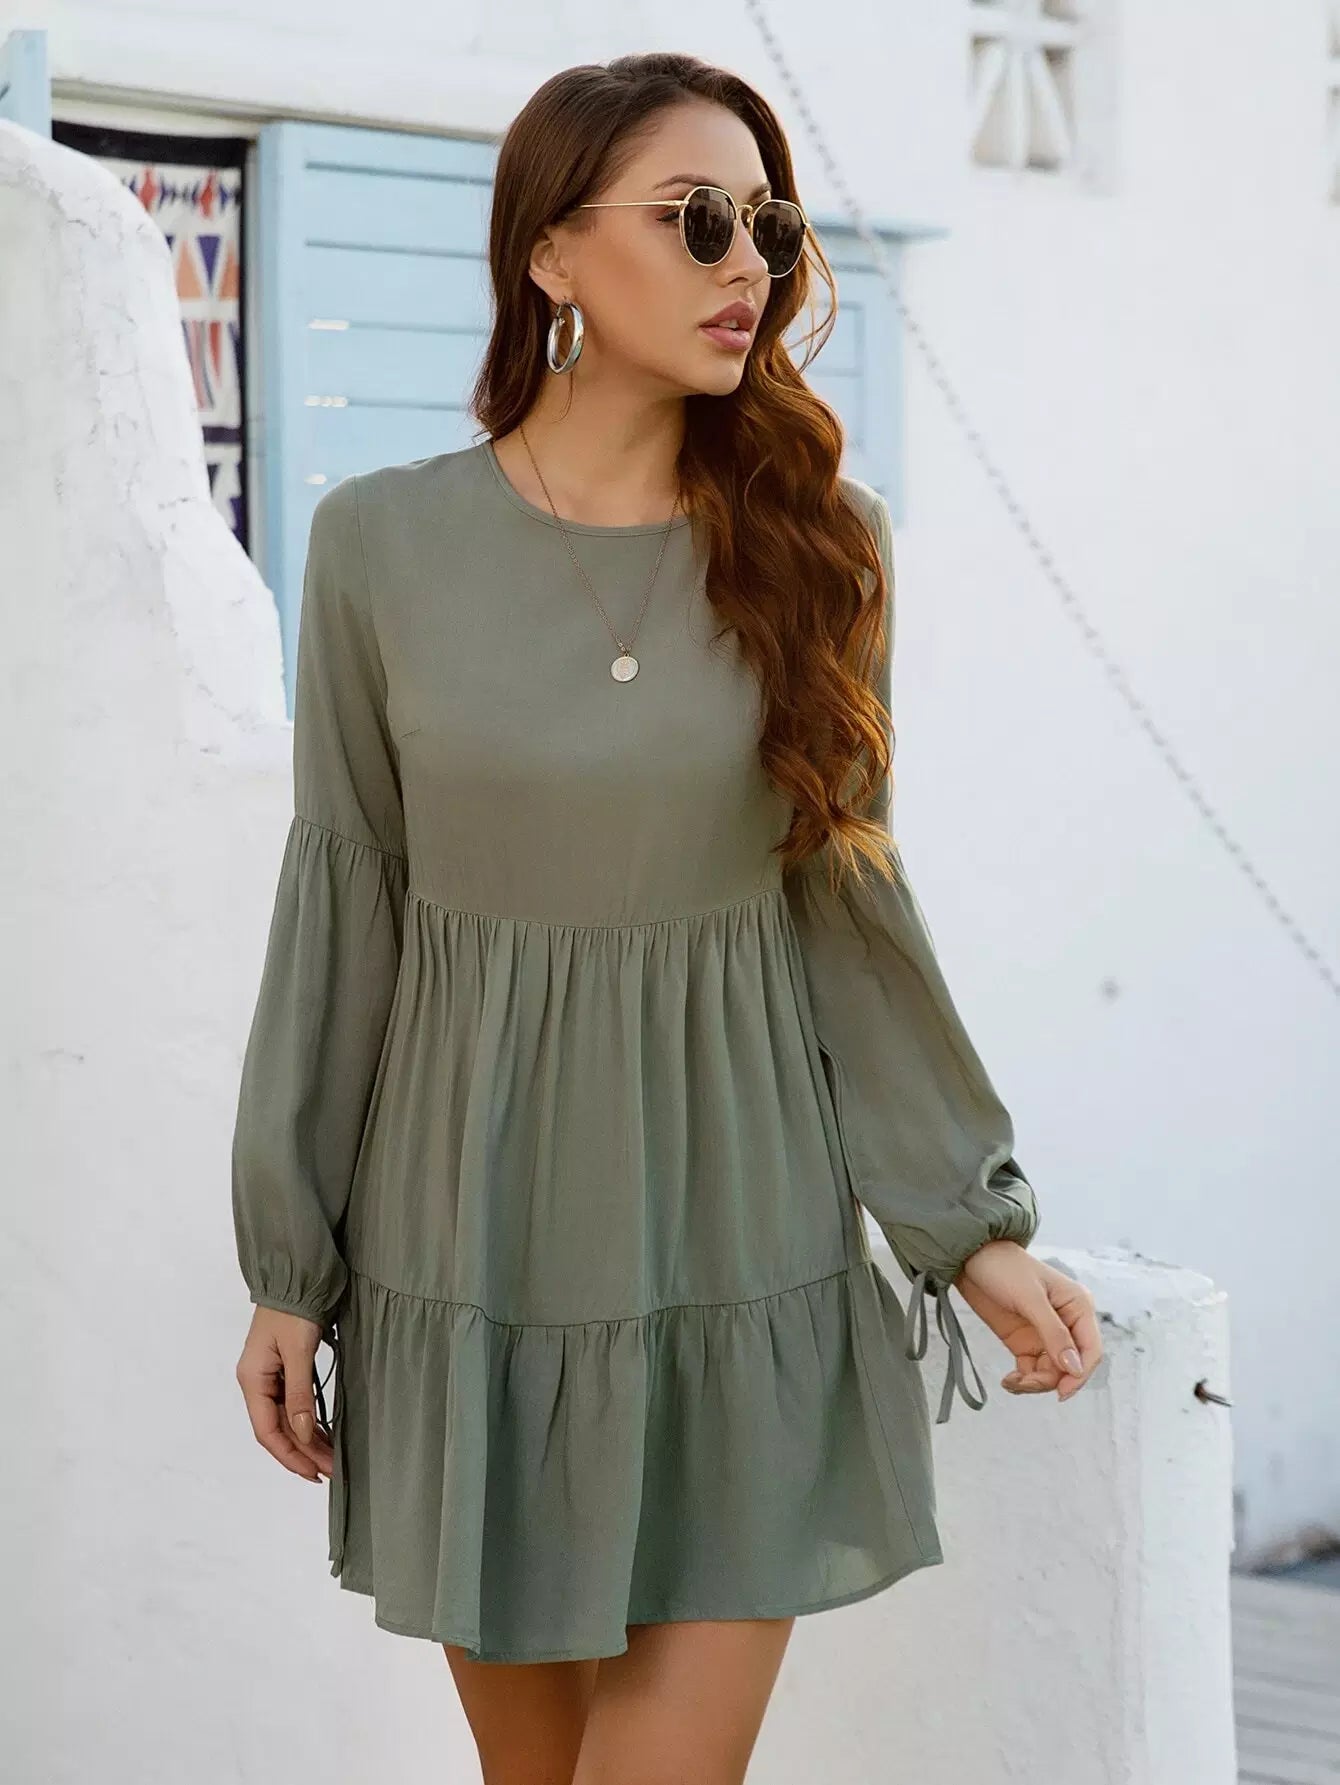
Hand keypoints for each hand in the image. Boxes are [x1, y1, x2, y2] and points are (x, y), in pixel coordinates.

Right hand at [236, 1306, 334, 1481]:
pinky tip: (323, 1434)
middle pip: (277, 1429)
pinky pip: (293, 1404)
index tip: (314, 1472)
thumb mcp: (298, 1351)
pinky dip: (307, 1421)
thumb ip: (299, 1393)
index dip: (290, 1456)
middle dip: (303, 1452)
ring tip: (330, 1459)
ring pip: (286, 1419)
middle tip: (331, 1470)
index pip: (267, 1431)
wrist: (296, 1275)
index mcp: (252, 1379)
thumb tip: (303, 1434)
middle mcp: (257, 1381)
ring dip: (307, 1440)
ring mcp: (269, 1376)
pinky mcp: (284, 1368)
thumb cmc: (293, 1308)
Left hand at [952, 1240, 1101, 1405]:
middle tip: (1025, 1383)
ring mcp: (1045, 1334)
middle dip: (1051, 1380)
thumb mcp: (1030, 1298)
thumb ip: (1053, 1333)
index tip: (1061, 1393)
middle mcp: (1067, 1323)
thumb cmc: (1004, 1267)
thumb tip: (1074, 1368)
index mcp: (1078, 1306)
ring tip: (1013, 1382)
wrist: (970, 1257)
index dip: (1080, 1375)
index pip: (1091, 1350)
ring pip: (1052, 1372)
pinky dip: (1023, 1380)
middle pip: (1071, 1366)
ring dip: (1035, 1383)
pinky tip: (1008, 1381)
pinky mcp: (1025, 1341)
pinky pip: (1033, 1370)